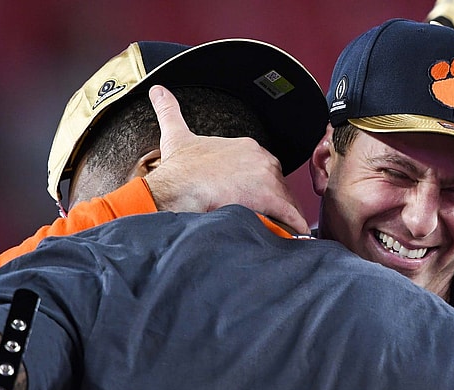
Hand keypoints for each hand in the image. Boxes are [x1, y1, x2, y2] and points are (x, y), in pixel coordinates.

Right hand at [144, 85, 309, 233]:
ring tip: (277, 228)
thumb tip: (157, 91)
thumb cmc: (178, 169)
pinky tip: (295, 234)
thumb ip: (170, 111)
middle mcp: (262, 158)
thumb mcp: (176, 135)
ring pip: (285, 200)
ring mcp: (267, 177)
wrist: (177, 188)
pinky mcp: (268, 198)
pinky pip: (289, 214)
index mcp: (247, 146)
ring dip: (283, 214)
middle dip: (275, 200)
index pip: (265, 169)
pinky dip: (294, 225)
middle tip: (268, 215)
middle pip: (278, 184)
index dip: (262, 185)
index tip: (256, 196)